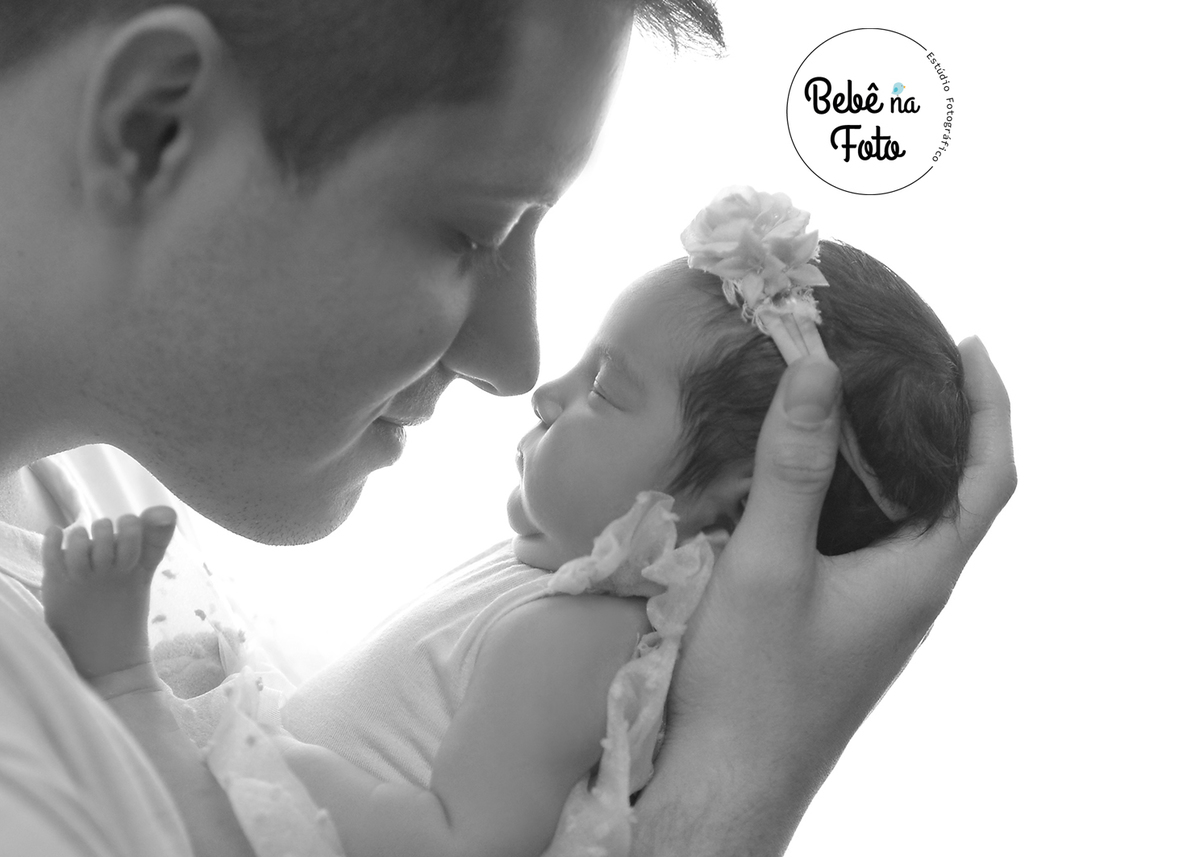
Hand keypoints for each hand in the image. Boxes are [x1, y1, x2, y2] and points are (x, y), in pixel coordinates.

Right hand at [635, 337, 1014, 853]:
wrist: (725, 782)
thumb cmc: (751, 684)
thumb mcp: (767, 565)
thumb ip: (792, 467)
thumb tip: (819, 366)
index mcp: (919, 574)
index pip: (989, 477)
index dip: (992, 405)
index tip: (968, 345)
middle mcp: (911, 591)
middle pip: (955, 492)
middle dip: (944, 419)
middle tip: (903, 358)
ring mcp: (877, 611)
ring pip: (907, 518)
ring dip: (896, 455)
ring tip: (855, 400)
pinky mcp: (841, 621)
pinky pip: (867, 541)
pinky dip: (855, 492)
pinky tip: (806, 477)